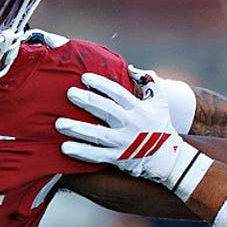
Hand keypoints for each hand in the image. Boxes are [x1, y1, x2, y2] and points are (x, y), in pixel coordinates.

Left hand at [57, 72, 191, 183]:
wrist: (168, 157)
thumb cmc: (160, 125)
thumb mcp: (161, 100)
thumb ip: (150, 80)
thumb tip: (131, 68)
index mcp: (138, 108)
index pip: (118, 93)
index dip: (101, 84)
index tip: (84, 77)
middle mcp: (130, 124)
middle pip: (106, 110)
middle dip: (87, 101)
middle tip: (70, 93)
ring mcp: (123, 142)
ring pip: (97, 135)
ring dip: (77, 128)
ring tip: (58, 123)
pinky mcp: (118, 158)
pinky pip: (97, 155)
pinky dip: (81, 152)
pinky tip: (65, 147)